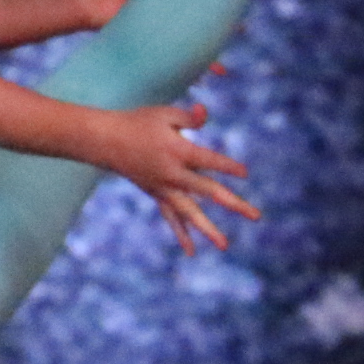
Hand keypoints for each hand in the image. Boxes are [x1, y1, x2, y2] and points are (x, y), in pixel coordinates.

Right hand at [95, 101, 260, 253]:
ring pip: (189, 212)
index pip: (209, 161)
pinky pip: (171, 217)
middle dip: (233, 203)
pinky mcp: (157, 195)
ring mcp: (164, 188)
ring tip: (224, 245)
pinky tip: (191, 251)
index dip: (227, 167)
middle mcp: (172, 174)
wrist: (106, 142)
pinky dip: (181, 234)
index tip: (244, 173)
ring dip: (208, 229)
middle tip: (256, 216)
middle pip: (208, 191)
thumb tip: (205, 112)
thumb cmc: (139, 123)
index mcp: (177, 151)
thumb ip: (189, 118)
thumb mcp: (165, 114)